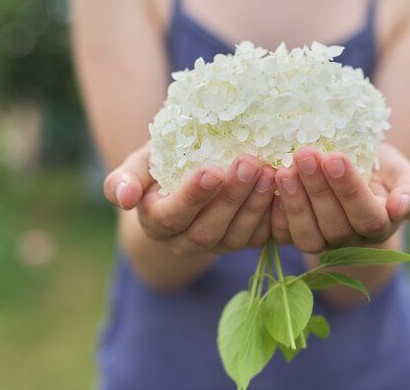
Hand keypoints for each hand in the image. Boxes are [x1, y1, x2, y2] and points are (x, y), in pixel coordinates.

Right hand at [103, 144, 276, 255]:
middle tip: (250, 164)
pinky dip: (273, 215)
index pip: (173, 217)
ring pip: (237, 235)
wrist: (186, 177)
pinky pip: (260, 237)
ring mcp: (218, 244)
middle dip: (231, 198)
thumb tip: (123, 198)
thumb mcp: (139, 165)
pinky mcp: (244, 241)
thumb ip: (124, 179)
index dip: (193, 197)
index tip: (212, 170)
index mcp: (158, 223)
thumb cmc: (161, 164)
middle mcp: (186, 241)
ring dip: (256, 205)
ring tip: (271, 172)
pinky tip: (285, 189)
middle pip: (208, 230)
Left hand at [271, 144, 409, 251]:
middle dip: (317, 188)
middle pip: (334, 224)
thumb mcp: (405, 176)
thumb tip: (401, 207)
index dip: (349, 189)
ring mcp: (323, 243)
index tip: (334, 157)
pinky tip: (268, 185)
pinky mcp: (297, 237)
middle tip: (304, 154)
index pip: (366, 215)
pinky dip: (275, 213)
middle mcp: (351, 241)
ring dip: (294, 201)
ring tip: (284, 169)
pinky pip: (284, 235)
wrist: (358, 174)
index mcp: (381, 227)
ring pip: (308, 234)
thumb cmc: (383, 172)